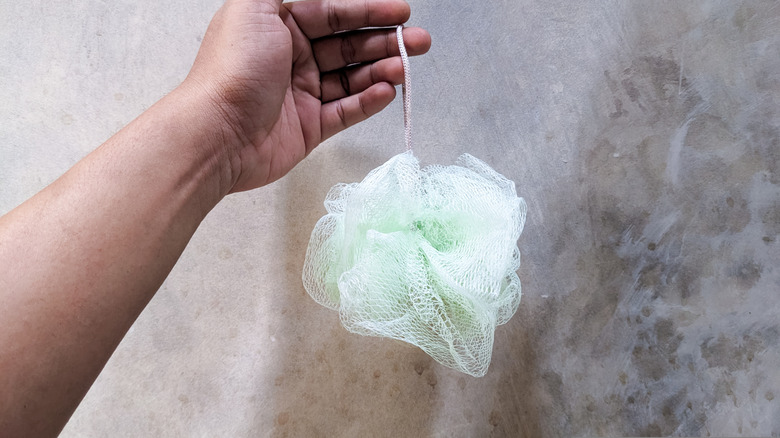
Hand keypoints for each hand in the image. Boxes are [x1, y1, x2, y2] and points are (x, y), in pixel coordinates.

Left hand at [185, 0, 430, 191]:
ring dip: (381, 71)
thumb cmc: (232, 69)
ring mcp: (301, 94)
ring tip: (403, 68)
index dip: (368, 11)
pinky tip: (388, 92)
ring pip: (352, 78)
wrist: (217, 133)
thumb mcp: (255, 7)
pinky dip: (369, 101)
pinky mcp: (308, 128)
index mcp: (279, 27)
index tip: (400, 13)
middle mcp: (291, 58)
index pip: (333, 13)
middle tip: (417, 42)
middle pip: (348, 45)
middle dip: (384, 42)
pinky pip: (346, 111)